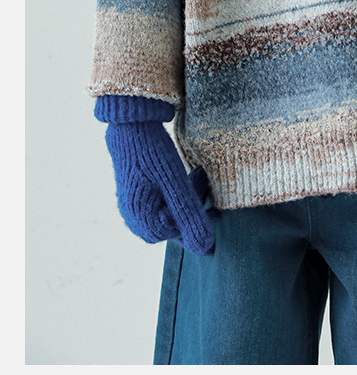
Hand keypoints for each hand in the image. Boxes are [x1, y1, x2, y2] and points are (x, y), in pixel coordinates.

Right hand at [105, 120, 215, 255]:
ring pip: (168, 212)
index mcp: (141, 220)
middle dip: (191, 204)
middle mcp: (133, 218)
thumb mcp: (176, 183)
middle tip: (204, 181)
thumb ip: (190, 216)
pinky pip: (160, 202)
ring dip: (185, 197)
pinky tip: (184, 177)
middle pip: (173, 223)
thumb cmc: (152, 152)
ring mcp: (132, 206)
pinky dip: (175, 192)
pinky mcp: (135, 193)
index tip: (204, 185)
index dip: (195, 212)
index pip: (178, 231)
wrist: (130, 123)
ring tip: (197, 175)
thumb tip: (208, 250)